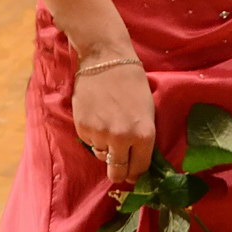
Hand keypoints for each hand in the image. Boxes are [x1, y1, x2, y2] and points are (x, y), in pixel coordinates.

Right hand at [72, 63, 155, 184]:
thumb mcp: (147, 109)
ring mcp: (100, 135)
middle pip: (118, 173)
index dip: (136, 172)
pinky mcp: (83, 129)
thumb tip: (137, 160)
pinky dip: (93, 135)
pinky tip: (97, 115)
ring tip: (107, 124)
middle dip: (119, 171)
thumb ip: (142, 137)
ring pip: (102, 156)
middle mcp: (122, 139)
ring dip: (105, 147)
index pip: (140, 169)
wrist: (105, 58)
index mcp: (144, 134)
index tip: (133, 170)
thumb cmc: (132, 80)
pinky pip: (90, 142)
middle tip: (119, 164)